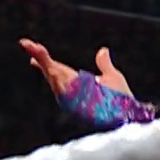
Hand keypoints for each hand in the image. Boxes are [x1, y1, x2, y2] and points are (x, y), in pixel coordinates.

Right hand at [19, 39, 133, 99]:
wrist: (131, 115)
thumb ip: (104, 64)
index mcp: (78, 82)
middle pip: (52, 72)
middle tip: (28, 44)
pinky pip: (66, 95)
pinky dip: (60, 84)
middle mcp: (73, 90)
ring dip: (47, 68)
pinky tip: (52, 72)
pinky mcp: (78, 107)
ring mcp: (74, 99)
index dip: (43, 58)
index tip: (30, 46)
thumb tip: (103, 50)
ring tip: (36, 52)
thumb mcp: (112, 77)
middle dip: (40, 59)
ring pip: (56, 82)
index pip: (57, 67)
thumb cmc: (123, 100)